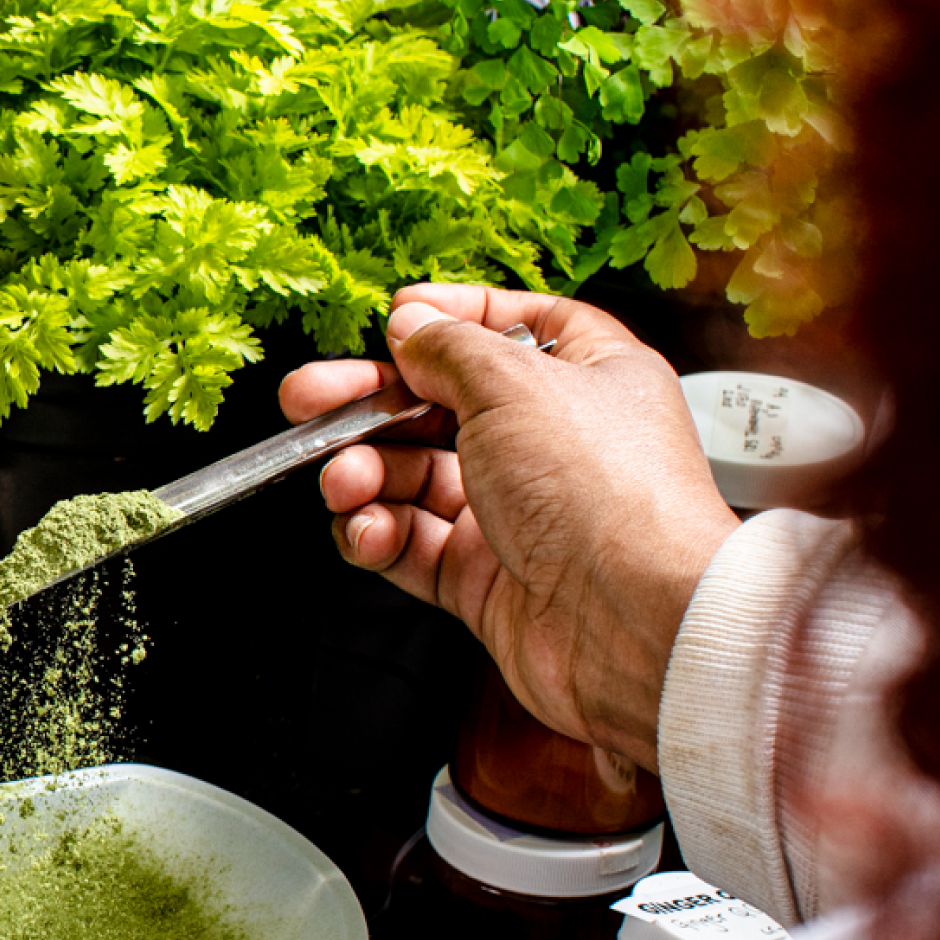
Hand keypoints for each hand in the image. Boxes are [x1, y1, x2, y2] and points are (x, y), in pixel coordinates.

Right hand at [277, 284, 738, 769]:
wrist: (630, 622)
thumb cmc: (608, 495)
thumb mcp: (517, 383)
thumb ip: (451, 348)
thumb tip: (413, 326)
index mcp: (588, 377)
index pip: (515, 327)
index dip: (454, 317)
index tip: (400, 317)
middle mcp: (551, 443)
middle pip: (439, 405)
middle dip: (367, 403)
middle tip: (308, 399)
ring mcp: (514, 513)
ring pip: (413, 478)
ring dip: (363, 474)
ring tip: (343, 480)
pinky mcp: (483, 577)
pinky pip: (409, 545)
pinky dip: (376, 535)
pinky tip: (366, 528)